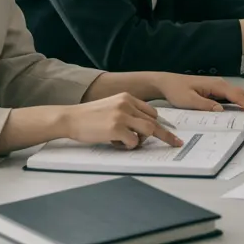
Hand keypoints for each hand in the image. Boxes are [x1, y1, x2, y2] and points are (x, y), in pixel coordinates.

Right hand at [59, 93, 180, 149]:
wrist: (70, 118)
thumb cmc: (90, 117)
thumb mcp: (112, 107)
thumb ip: (128, 113)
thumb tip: (145, 129)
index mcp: (127, 97)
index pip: (151, 111)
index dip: (159, 124)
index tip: (171, 134)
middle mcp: (127, 104)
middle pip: (153, 121)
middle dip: (161, 135)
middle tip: (174, 144)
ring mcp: (122, 115)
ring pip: (148, 130)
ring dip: (143, 140)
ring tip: (130, 143)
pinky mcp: (116, 128)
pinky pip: (133, 141)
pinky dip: (129, 146)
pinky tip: (117, 144)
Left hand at [153, 74, 243, 116]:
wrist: (168, 82)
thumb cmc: (176, 91)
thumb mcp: (187, 100)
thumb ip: (204, 105)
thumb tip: (221, 110)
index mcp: (216, 85)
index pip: (237, 96)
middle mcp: (221, 84)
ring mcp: (221, 87)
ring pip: (243, 94)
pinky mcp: (218, 91)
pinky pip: (237, 96)